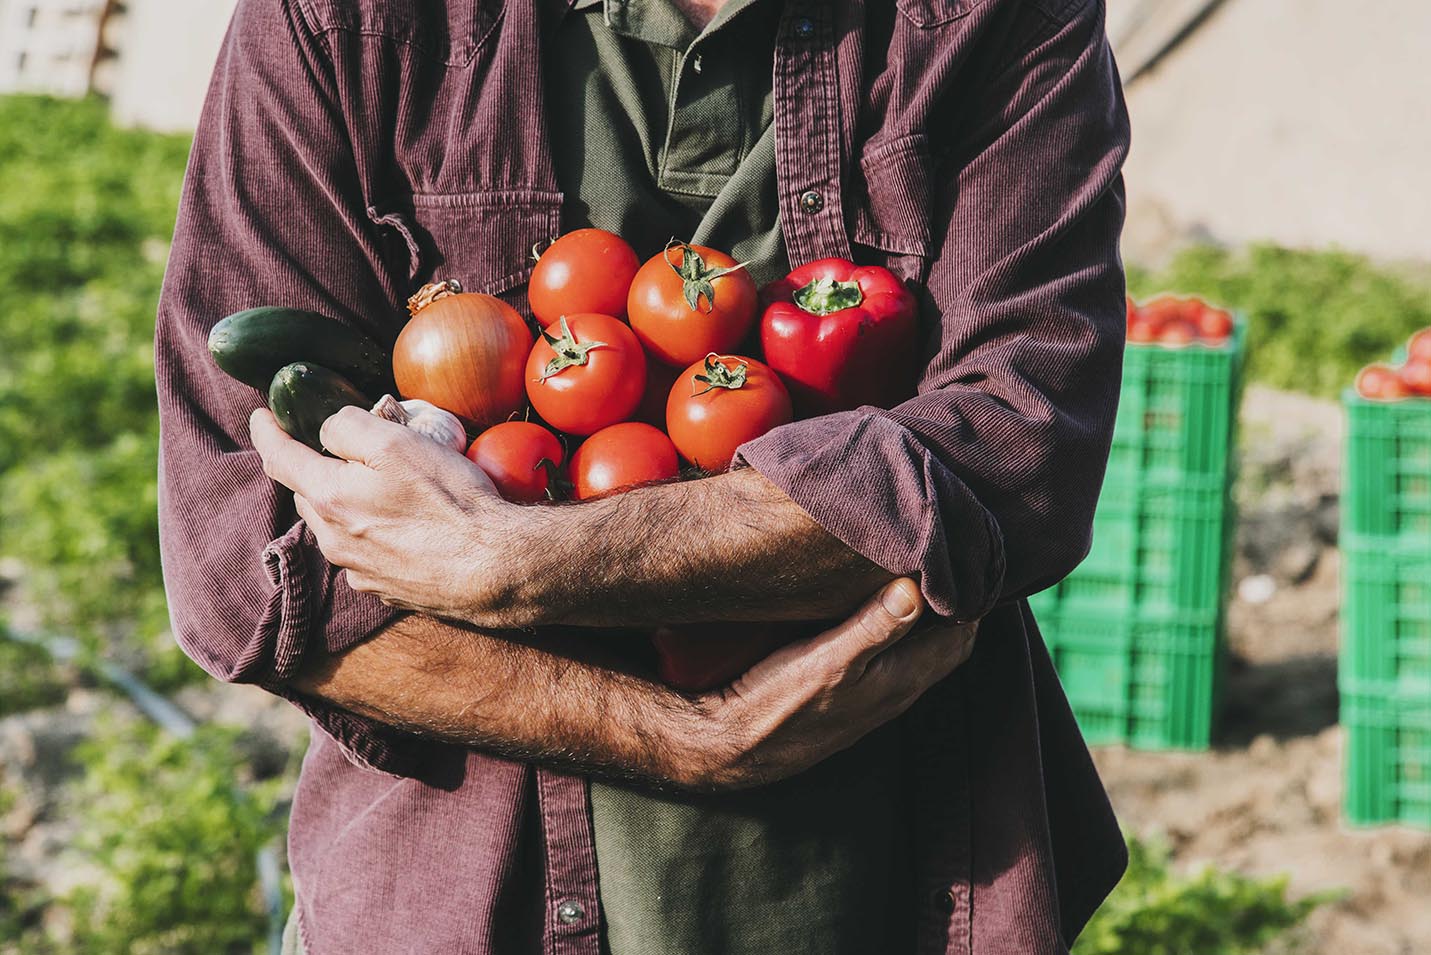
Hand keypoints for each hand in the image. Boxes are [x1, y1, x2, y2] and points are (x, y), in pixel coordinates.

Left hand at [249, 406, 529, 624]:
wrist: (494, 568)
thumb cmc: (449, 501)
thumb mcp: (397, 443)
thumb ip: (349, 426)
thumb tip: (330, 430)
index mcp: (329, 497)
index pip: (279, 458)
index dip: (267, 431)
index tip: (261, 416)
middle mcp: (334, 539)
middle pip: (309, 494)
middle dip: (315, 470)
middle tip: (344, 449)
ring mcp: (358, 570)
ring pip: (337, 526)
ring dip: (347, 504)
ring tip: (382, 489)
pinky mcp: (386, 589)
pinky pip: (365, 553)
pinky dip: (373, 534)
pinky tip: (406, 527)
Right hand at [663, 578, 976, 790]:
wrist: (734, 745)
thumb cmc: (778, 703)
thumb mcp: (827, 660)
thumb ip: (873, 627)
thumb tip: (916, 588)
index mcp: (901, 680)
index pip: (959, 635)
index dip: (969, 597)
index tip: (966, 558)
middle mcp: (895, 690)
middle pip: (945, 642)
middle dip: (953, 602)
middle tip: (948, 558)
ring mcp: (872, 695)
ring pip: (918, 649)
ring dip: (925, 615)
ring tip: (918, 572)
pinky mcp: (848, 693)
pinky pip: (890, 655)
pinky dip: (897, 626)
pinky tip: (876, 606)